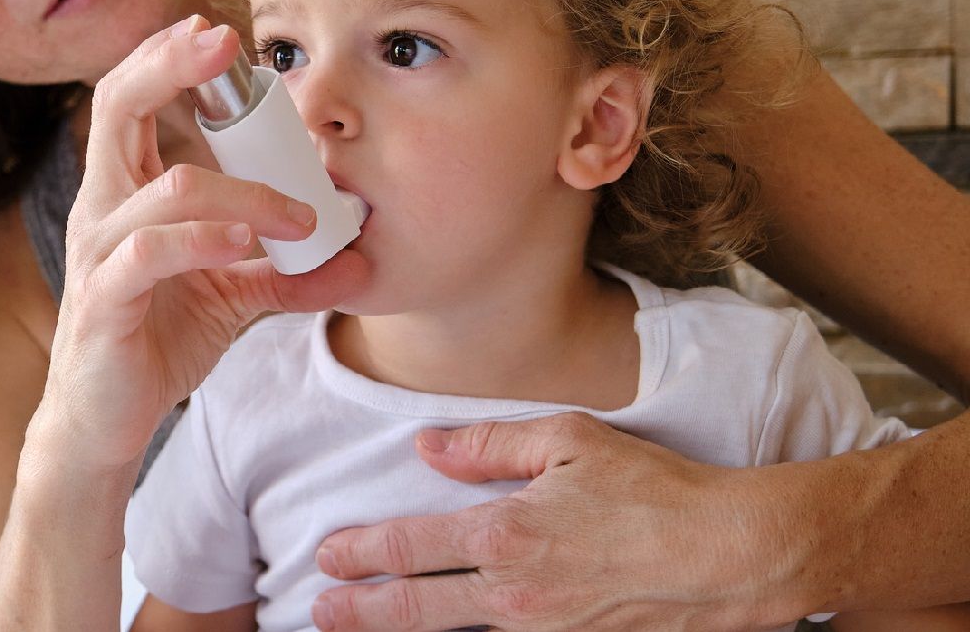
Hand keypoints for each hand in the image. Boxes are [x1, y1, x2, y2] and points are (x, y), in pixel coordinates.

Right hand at [37, 15, 368, 472]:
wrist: (105, 421)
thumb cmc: (155, 341)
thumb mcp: (232, 295)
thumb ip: (286, 268)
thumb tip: (360, 257)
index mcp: (123, 191)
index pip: (129, 99)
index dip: (165, 57)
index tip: (217, 33)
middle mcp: (101, 207)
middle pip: (115, 107)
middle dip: (169, 66)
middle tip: (223, 45)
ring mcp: (97, 251)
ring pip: (166, 189)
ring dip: (244, 193)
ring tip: (300, 215)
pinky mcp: (103, 300)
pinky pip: (149, 252)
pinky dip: (203, 240)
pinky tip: (245, 245)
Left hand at [311, 413, 808, 630]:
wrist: (734, 555)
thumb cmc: (656, 491)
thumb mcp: (569, 440)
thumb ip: (488, 446)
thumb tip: (427, 447)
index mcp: (505, 534)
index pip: (409, 547)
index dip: (360, 553)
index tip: (327, 556)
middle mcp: (514, 593)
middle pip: (415, 609)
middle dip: (359, 611)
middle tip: (319, 609)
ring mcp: (544, 630)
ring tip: (362, 629)